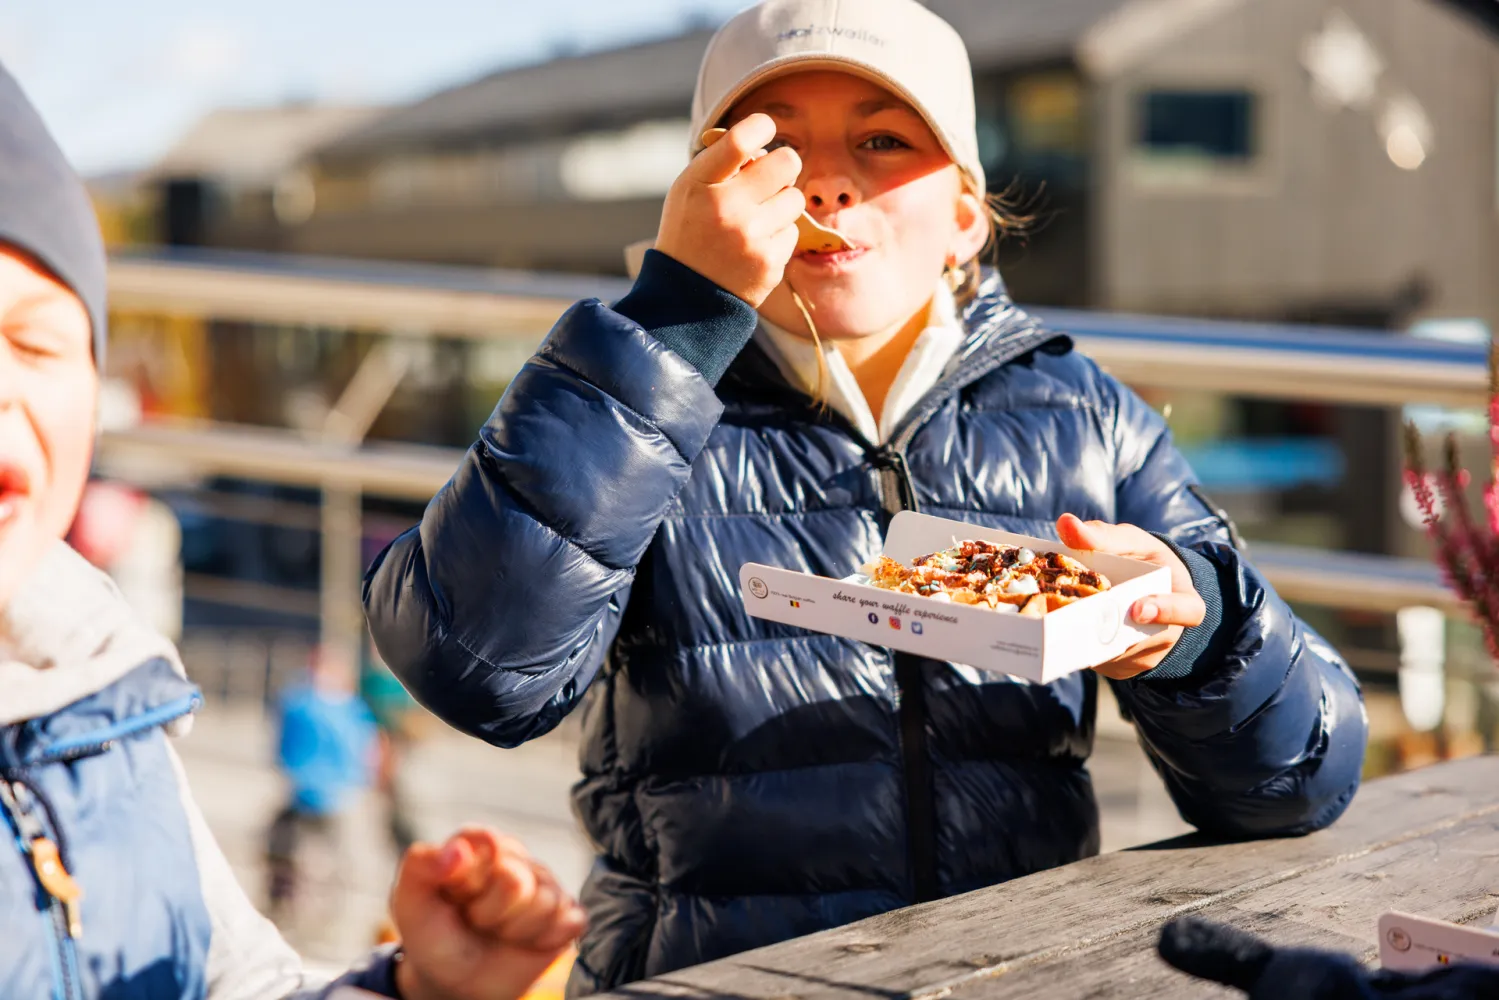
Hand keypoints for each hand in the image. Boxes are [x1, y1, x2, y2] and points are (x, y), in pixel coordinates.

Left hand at [391, 828, 586, 999]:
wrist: (455, 984)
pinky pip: (570, 921)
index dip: (469, 879)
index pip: (487, 842)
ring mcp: (545, 885)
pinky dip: (545, 940)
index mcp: (480, 846)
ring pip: (544, 903)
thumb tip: (457, 849)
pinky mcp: (567, 913)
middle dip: (489, 912)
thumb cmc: (434, 938)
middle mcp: (517, 858)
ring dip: (514, 931)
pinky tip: (525, 942)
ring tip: (497, 934)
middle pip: (515, 880)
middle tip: (475, 921)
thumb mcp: (411, 902)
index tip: (455, 896)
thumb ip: (420, 865)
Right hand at [654, 112, 803, 306]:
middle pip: (787, 163)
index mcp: (700, 184)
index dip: (760, 126)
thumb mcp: (689, 189)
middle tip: (771, 177)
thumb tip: (764, 143)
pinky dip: (778, 234)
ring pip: (795, 198)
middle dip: (783, 165)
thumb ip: (721, 162)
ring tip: (758, 217)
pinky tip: (756, 245)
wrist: (686, 295)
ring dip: (782, 203)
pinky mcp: (770, 263)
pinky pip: (792, 231)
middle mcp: (727, 209)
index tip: (764, 128)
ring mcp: (751, 238)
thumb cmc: (691, 229)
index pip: (740, 141)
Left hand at [1055, 514, 1204, 680]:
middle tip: (1071, 611)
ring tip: (1057, 614)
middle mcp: (1168, 635)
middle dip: (1104, 625)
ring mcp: (1144, 657)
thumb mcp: (1131, 543)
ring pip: (1112, 652)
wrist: (1147, 591)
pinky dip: (1077, 645)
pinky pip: (1098, 661)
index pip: (1187, 611)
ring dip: (1085, 635)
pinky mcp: (1120, 668)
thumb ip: (1103, 536)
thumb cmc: (1143, 563)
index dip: (1166, 611)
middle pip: (1137, 638)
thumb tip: (1065, 523)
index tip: (1138, 608)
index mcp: (1184, 600)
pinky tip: (1056, 626)